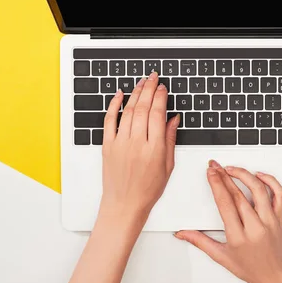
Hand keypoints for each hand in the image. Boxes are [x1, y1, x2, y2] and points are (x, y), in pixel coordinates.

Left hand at [101, 72, 179, 219]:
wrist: (124, 204)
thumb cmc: (147, 189)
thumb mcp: (168, 166)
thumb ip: (171, 139)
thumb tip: (174, 118)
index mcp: (154, 149)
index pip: (157, 114)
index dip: (161, 97)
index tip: (163, 88)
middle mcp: (136, 143)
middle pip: (143, 108)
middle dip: (149, 89)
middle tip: (153, 77)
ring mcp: (120, 143)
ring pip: (128, 111)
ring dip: (135, 93)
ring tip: (142, 82)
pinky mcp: (107, 146)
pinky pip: (109, 120)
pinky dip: (114, 105)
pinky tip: (119, 95)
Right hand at [175, 161, 281, 282]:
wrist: (276, 277)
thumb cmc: (252, 269)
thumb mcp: (222, 257)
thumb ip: (201, 242)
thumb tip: (183, 234)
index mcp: (239, 237)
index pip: (225, 203)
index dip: (217, 184)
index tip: (211, 173)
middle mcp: (256, 227)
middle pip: (238, 194)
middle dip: (224, 176)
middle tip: (216, 166)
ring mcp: (270, 221)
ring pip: (259, 190)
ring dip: (244, 175)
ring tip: (233, 169)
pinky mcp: (280, 218)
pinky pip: (279, 194)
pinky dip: (271, 181)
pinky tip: (260, 175)